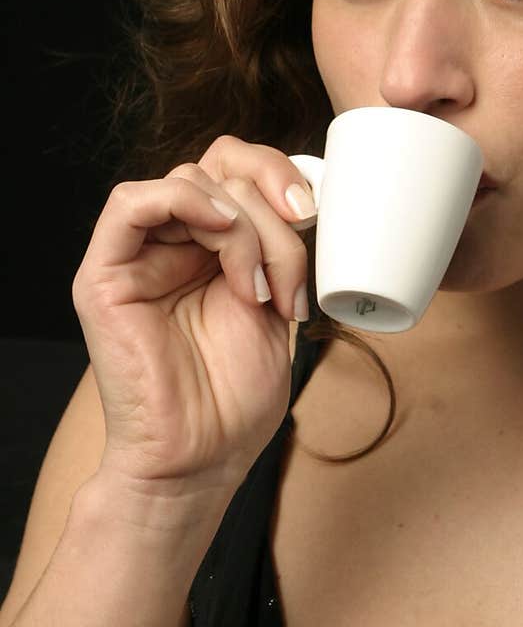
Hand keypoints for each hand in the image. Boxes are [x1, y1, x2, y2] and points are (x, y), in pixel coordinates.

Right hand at [72, 135, 314, 508]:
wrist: (199, 460)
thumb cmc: (235, 399)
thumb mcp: (277, 306)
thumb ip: (280, 249)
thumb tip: (302, 199)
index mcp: (212, 248)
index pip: (236, 171)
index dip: (278, 174)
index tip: (312, 214)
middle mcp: (173, 244)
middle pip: (219, 167)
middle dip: (272, 204)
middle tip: (295, 255)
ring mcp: (137, 257)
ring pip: (189, 180)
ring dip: (242, 223)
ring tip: (257, 286)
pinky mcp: (105, 276)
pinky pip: (128, 202)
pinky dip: (184, 201)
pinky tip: (220, 233)